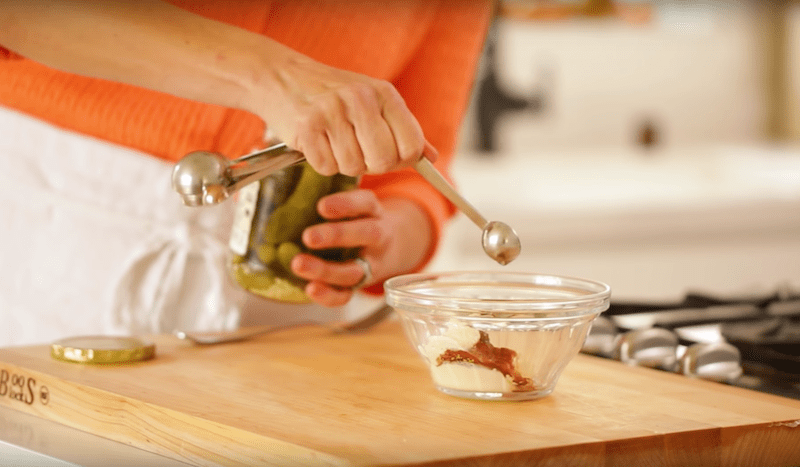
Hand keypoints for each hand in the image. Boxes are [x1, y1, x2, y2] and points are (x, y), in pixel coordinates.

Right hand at [254, 52, 427, 176]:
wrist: (283, 78)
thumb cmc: (334, 94)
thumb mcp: (375, 101)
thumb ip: (404, 129)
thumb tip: (431, 158)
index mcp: (384, 93)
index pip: (411, 145)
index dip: (403, 159)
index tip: (391, 156)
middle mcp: (360, 99)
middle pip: (383, 161)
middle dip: (372, 165)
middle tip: (359, 150)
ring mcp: (332, 113)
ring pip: (353, 167)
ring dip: (344, 163)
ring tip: (335, 141)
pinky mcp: (307, 128)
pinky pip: (326, 168)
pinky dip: (323, 163)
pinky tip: (318, 143)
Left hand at [289, 189, 432, 306]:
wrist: (393, 246)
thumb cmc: (361, 220)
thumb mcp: (356, 203)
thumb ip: (328, 197)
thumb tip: (278, 187)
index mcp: (374, 211)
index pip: (365, 203)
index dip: (345, 205)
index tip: (322, 206)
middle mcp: (378, 237)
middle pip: (365, 235)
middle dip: (337, 236)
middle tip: (309, 236)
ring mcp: (372, 264)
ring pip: (354, 270)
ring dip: (326, 270)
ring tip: (299, 265)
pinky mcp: (361, 285)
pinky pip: (348, 294)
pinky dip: (329, 295)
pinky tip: (311, 289)